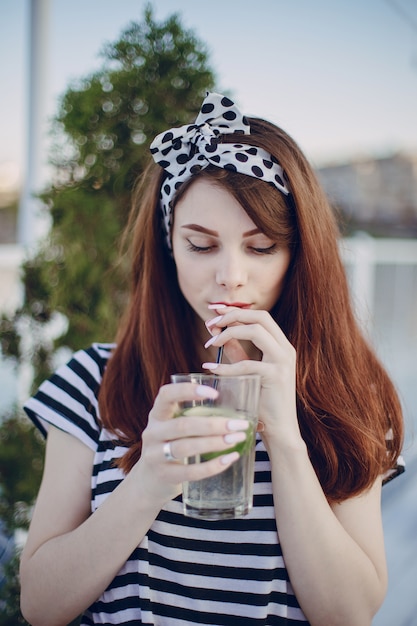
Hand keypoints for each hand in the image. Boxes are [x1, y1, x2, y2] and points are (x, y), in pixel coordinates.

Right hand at [133, 381, 249, 505]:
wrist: (149, 480)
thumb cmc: (171, 444)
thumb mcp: (173, 426)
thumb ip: (193, 415)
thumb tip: (235, 409)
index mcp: (157, 414)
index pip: (167, 395)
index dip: (188, 391)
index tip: (215, 393)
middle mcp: (152, 432)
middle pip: (183, 425)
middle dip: (214, 424)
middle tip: (239, 424)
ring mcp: (155, 455)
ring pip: (186, 447)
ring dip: (214, 443)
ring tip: (236, 439)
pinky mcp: (164, 476)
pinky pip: (190, 472)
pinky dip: (212, 466)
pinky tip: (229, 459)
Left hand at [203, 306, 301, 450]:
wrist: (280, 430)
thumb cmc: (263, 401)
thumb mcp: (247, 370)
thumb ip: (235, 350)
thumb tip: (217, 331)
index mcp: (281, 345)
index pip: (260, 316)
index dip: (236, 311)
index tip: (214, 312)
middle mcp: (286, 349)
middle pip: (260, 317)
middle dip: (232, 316)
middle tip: (211, 324)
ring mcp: (283, 361)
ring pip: (256, 331)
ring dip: (229, 332)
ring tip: (210, 343)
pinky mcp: (276, 376)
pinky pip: (247, 364)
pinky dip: (225, 365)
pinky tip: (211, 368)